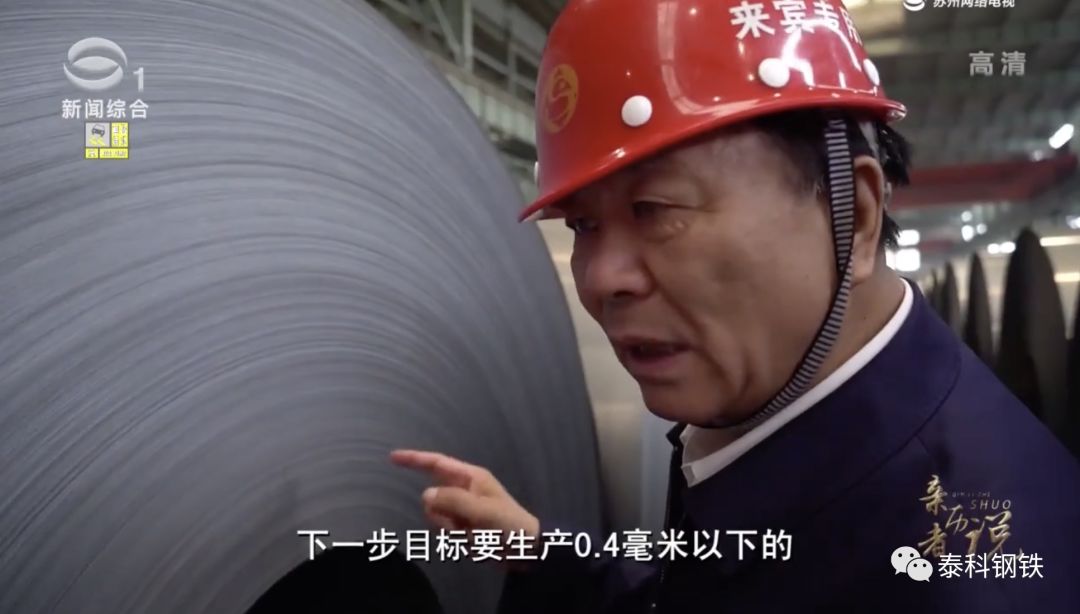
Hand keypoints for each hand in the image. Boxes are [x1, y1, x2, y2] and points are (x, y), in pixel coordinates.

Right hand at [390, 450, 539, 539]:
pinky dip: (455, 538)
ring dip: (449, 528)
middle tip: (463, 524)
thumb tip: (425, 495)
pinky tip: (473, 541)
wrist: (526, 550)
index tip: (392, 457)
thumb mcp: (482, 510)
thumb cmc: (508, 524)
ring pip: (435, 516)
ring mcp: (461, 510)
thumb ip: (452, 500)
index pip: (436, 464)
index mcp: (470, 478)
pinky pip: (444, 530)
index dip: (414, 459)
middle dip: (441, 513)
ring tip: (472, 534)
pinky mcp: (462, 527)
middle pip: (433, 497)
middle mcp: (463, 490)